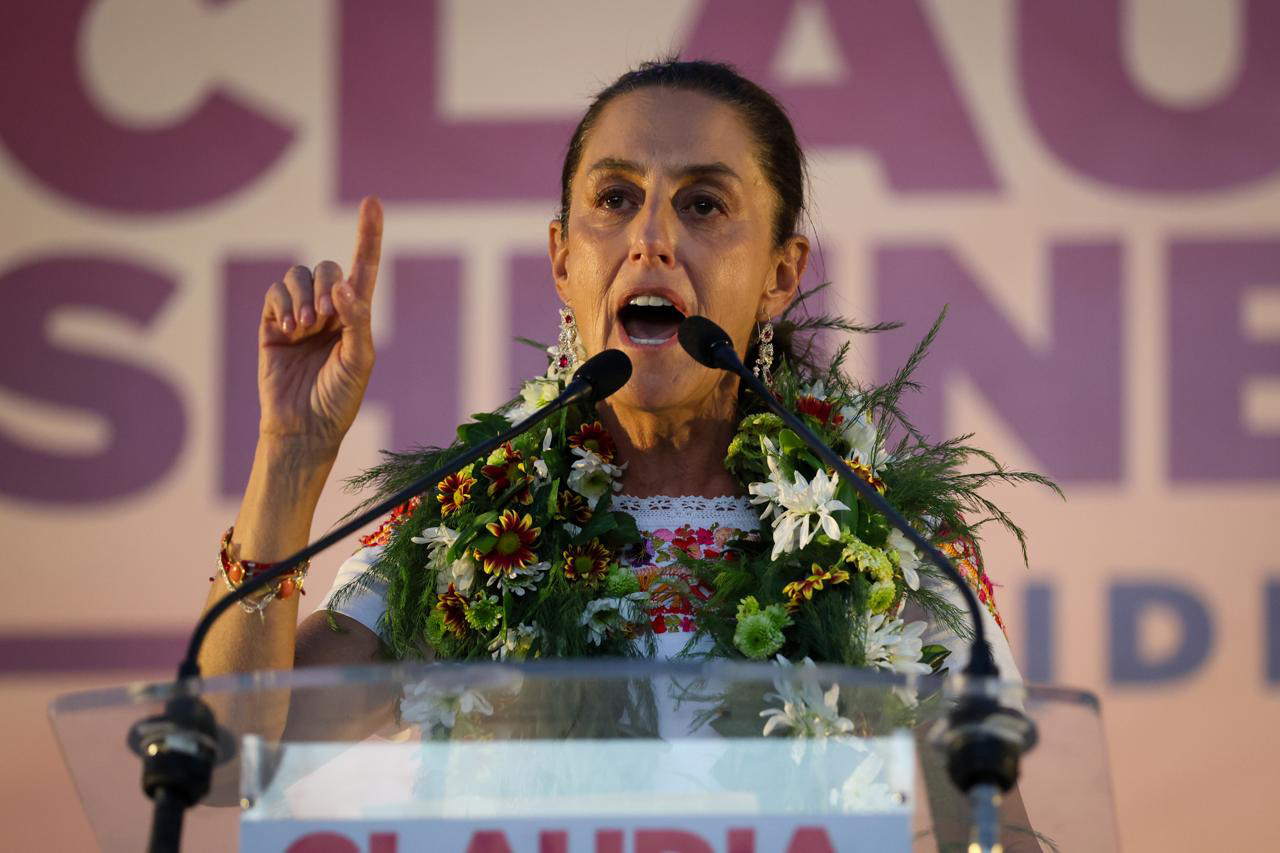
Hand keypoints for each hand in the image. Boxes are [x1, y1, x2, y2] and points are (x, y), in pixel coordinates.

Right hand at [257, 196, 382, 449]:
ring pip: (298, 276)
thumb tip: (341, 286)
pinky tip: (288, 329)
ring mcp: (299, 314)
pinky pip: (275, 292)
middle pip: (327, 269)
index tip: (371, 202)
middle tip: (325, 318)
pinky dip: (283, 303)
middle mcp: (329, 309)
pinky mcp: (272, 323)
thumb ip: (356, 319)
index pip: (364, 267)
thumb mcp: (359, 359)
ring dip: (302, 295)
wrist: (304, 427)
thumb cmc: (339, 398)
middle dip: (326, 286)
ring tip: (304, 328)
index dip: (368, 234)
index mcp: (357, 315)